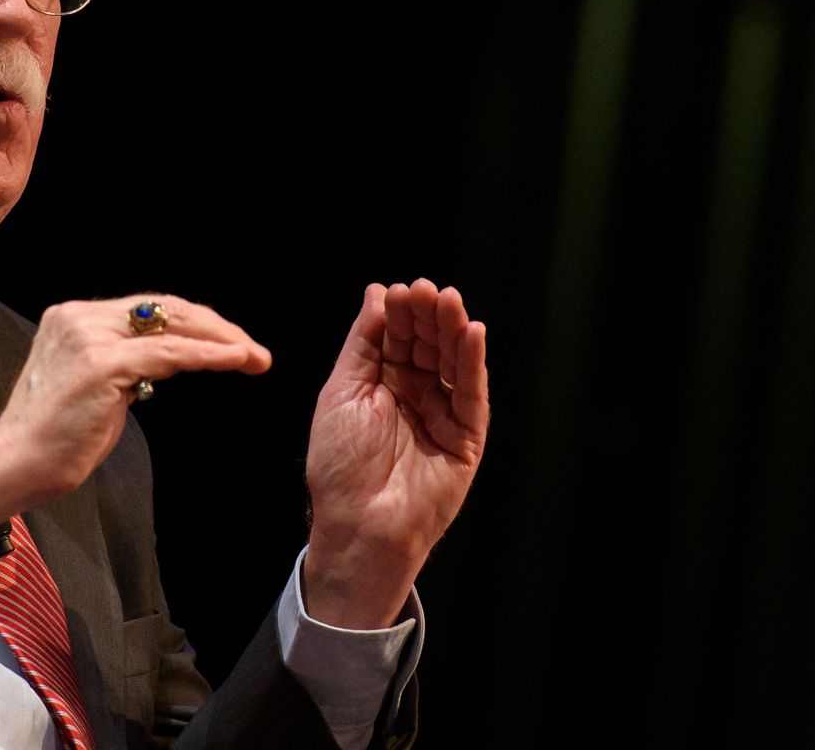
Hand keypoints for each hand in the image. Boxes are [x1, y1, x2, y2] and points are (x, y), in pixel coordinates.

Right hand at [0, 294, 270, 523]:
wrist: (17, 464)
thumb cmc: (54, 437)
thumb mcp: (92, 384)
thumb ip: (123, 362)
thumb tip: (169, 356)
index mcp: (72, 317)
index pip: (146, 308)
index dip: (193, 322)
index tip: (228, 341)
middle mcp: (78, 317)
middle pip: (163, 309)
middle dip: (215, 327)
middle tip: (252, 349)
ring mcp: (89, 337)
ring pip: (172, 327)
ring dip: (222, 340)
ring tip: (256, 357)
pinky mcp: (102, 364)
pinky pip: (170, 354)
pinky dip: (209, 356)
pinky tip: (236, 360)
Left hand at [304, 279, 488, 627]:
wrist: (357, 525)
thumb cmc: (340, 466)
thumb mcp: (342, 392)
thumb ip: (364, 343)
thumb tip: (377, 292)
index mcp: (383, 384)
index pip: (396, 338)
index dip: (399, 314)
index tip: (401, 290)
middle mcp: (416, 395)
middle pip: (427, 345)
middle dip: (427, 316)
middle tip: (427, 290)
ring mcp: (443, 415)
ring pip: (452, 363)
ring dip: (452, 330)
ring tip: (449, 301)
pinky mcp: (467, 437)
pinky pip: (472, 394)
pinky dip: (473, 363)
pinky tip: (473, 332)